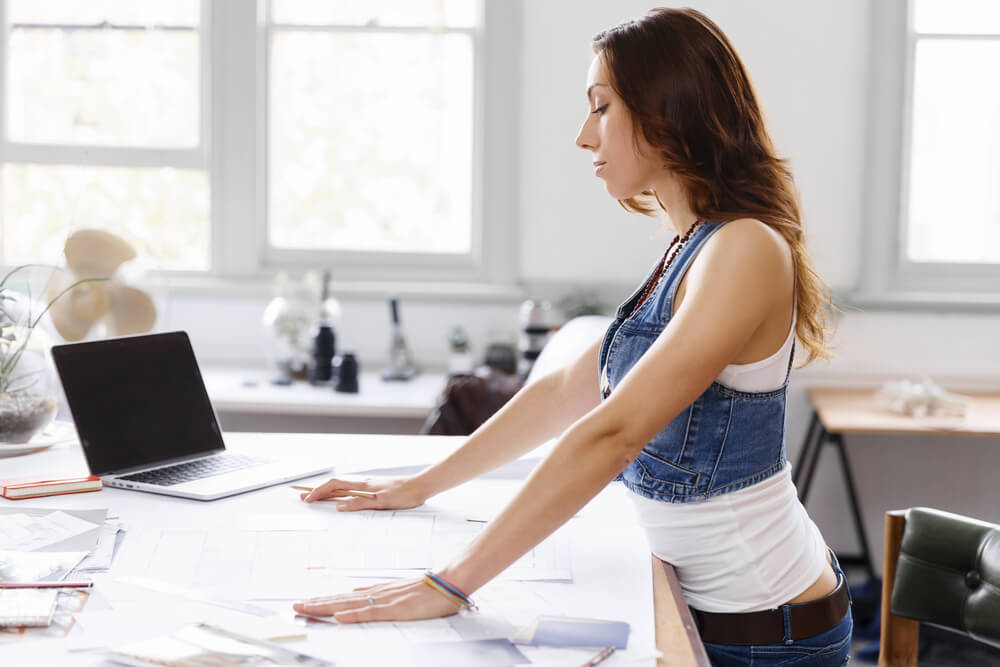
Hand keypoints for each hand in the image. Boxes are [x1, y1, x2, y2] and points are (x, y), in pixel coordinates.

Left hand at [293, 578, 459, 622]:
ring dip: (326, 607)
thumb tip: (354, 594)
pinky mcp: (396, 609)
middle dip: (316, 603)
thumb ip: (375, 594)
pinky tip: (340, 616)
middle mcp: (376, 594)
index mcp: (376, 592)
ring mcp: (385, 601)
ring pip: (349, 605)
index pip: (343, 597)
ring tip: (306, 608)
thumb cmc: (426, 589)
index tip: (304, 602)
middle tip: (294, 606)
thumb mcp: (396, 591)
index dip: (323, 600)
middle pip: (340, 599)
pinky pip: (371, 613)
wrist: (448, 582)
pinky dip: (354, 614)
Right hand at [300, 476, 425, 510]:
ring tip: (316, 498)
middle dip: (318, 491)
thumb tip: (338, 506)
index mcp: (362, 485)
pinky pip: (351, 491)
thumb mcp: (381, 502)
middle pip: (335, 485)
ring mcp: (368, 486)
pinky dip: (339, 494)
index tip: (307, 499)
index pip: (334, 485)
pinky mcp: (374, 490)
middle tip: (303, 497)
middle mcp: (362, 483)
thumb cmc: (403, 494)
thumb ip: (359, 504)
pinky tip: (339, 498)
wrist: (420, 487)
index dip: (319, 491)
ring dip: (328, 493)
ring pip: (342, 488)